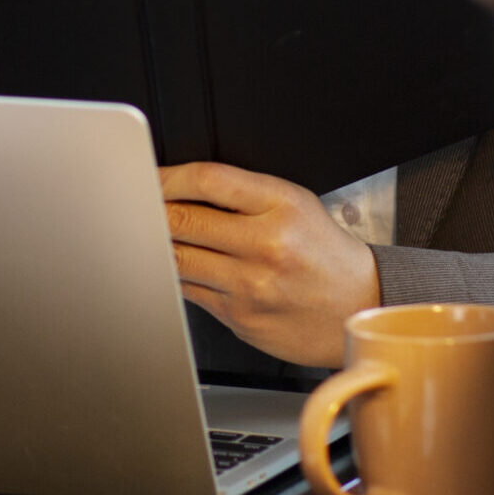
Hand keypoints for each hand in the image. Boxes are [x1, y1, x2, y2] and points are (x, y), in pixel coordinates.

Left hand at [160, 162, 380, 369]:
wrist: (357, 305)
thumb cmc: (323, 251)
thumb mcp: (295, 204)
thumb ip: (241, 194)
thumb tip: (179, 189)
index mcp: (281, 205)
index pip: (208, 180)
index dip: (167, 177)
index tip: (149, 179)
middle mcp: (267, 244)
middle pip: (184, 220)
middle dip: (151, 212)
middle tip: (136, 207)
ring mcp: (251, 285)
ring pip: (178, 258)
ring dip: (157, 246)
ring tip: (149, 236)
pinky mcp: (240, 317)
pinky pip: (189, 291)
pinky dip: (176, 276)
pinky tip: (177, 266)